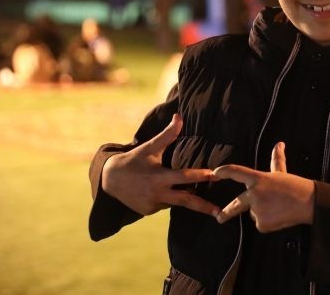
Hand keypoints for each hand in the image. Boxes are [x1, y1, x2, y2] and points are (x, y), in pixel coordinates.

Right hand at [102, 114, 219, 217]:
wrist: (109, 180)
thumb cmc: (134, 160)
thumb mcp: (149, 148)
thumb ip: (167, 135)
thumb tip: (179, 116)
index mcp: (158, 177)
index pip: (183, 177)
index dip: (200, 175)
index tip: (215, 175)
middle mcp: (157, 194)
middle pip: (185, 201)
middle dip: (203, 206)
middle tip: (220, 212)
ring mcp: (152, 205)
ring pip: (175, 202)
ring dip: (185, 198)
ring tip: (191, 196)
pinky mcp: (148, 212)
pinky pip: (164, 205)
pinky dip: (168, 198)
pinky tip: (161, 191)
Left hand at [213, 142, 314, 231]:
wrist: (308, 202)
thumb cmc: (296, 185)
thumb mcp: (282, 172)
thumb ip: (277, 159)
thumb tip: (279, 144)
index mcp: (258, 179)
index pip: (236, 172)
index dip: (224, 171)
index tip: (215, 172)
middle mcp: (254, 194)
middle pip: (236, 204)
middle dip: (227, 212)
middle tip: (220, 217)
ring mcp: (257, 209)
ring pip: (255, 213)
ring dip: (263, 212)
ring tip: (279, 208)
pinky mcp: (262, 223)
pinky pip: (261, 224)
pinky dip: (269, 222)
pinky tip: (279, 216)